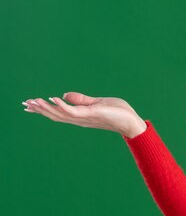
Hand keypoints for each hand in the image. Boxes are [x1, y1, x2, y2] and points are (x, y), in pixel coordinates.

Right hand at [22, 92, 146, 137]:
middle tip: (24, 104)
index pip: (58, 113)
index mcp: (80, 116)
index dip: (44, 109)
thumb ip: (81, 100)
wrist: (132, 121)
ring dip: (46, 108)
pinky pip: (74, 111)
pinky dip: (62, 105)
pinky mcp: (92, 114)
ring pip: (61, 114)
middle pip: (55, 115)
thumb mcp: (97, 103)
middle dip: (40, 109)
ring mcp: (85, 118)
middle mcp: (80, 119)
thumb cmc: (117, 112)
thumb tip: (64, 95)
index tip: (29, 104)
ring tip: (33, 101)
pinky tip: (54, 98)